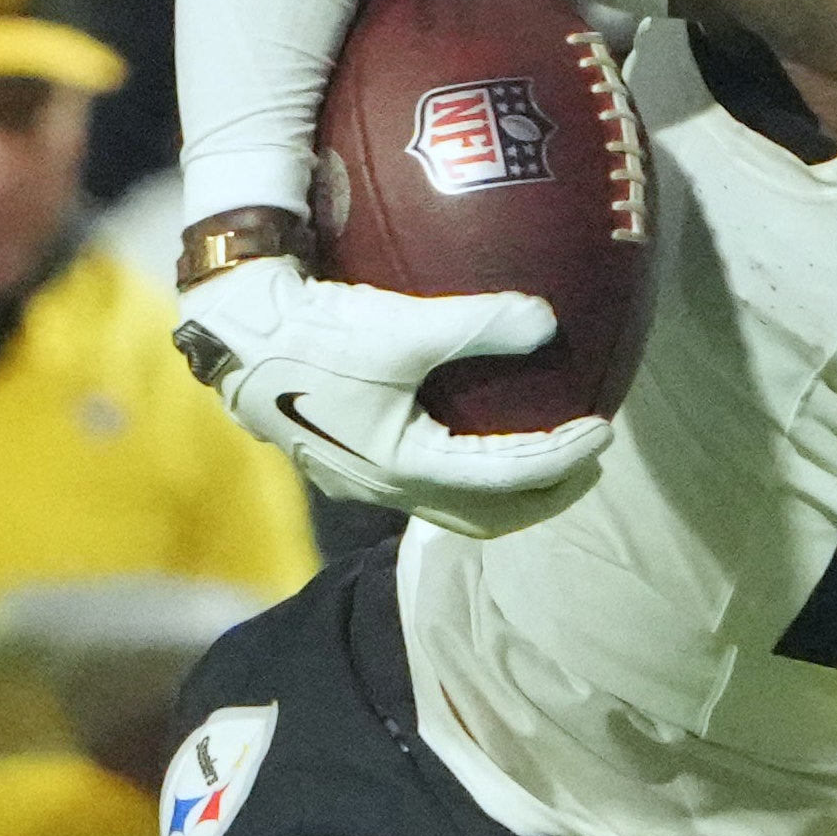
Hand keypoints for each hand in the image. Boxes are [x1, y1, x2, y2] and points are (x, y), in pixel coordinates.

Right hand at [171, 250, 612, 535]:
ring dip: (504, 488)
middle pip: (483, 516)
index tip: (603, 430)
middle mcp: (383, 489)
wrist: (234, 330)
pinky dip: (466, 467)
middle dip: (543, 495)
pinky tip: (473, 423)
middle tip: (588, 461)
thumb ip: (478, 323)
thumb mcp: (401, 325)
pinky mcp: (346, 455)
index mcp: (403, 469)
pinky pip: (424, 478)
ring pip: (451, 505)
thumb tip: (550, 319)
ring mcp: (361, 478)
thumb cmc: (315, 330)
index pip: (505, 481)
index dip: (562, 460)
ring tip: (543, 453)